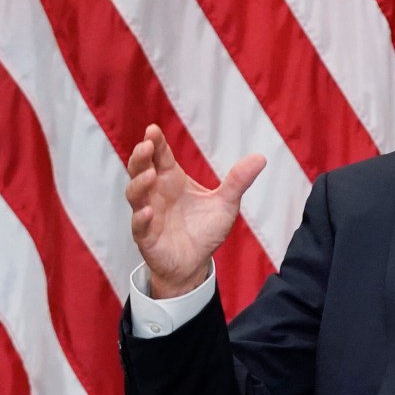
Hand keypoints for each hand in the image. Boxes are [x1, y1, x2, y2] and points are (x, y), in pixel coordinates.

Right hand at [126, 124, 265, 298]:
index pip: (160, 156)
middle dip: (140, 157)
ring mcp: (148, 214)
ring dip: (139, 183)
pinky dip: (141, 218)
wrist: (195, 264)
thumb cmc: (204, 230)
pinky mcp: (146, 237)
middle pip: (139, 169)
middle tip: (147, 145)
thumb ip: (238, 181)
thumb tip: (260, 157)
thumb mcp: (225, 204)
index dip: (156, 143)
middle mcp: (156, 194)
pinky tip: (148, 212)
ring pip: (134, 194)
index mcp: (171, 180)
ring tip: (150, 175)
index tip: (153, 130)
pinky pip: (138, 226)